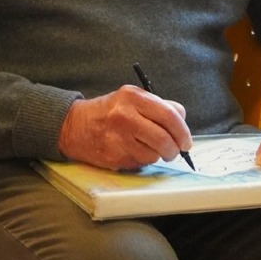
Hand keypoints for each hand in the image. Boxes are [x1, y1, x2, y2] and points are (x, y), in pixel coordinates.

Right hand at [57, 84, 191, 170]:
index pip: (169, 115)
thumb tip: (182, 123)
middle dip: (174, 149)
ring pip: (153, 154)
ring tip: (148, 147)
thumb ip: (159, 106)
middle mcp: (124, 115)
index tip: (187, 141)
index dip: (183, 131)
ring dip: (157, 155)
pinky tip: (132, 151)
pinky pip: (139, 163)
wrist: (74, 126)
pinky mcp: (112, 156)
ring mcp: (117, 137)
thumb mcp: (132, 98)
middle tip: (176, 151)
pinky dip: (142, 160)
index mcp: (133, 96)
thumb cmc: (110, 112)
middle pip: (163, 138)